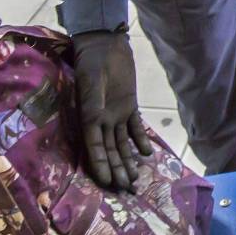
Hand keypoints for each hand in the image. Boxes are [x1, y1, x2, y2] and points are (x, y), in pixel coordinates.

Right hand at [70, 29, 152, 190]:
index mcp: (88, 117)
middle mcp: (101, 120)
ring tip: (136, 179)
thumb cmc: (93, 63)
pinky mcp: (129, 106)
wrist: (105, 45)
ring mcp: (116, 114)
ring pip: (122, 143)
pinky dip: (140, 140)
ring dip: (128, 161)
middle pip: (110, 150)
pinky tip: (147, 153)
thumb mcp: (92, 84)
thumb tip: (93, 124)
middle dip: (117, 170)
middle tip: (127, 189)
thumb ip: (94, 104)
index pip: (95, 147)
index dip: (100, 165)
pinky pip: (135, 127)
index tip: (107, 183)